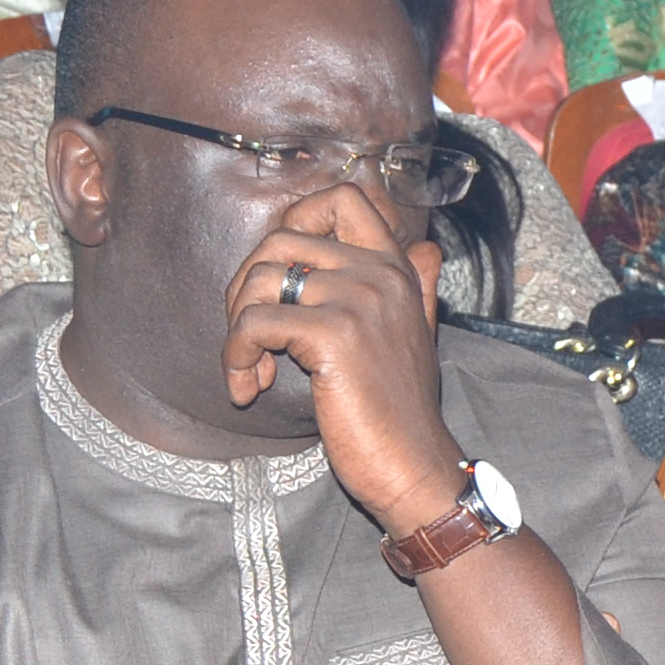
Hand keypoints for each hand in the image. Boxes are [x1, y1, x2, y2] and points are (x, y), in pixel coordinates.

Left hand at [224, 214, 458, 524]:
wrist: (413, 466)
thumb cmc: (402, 411)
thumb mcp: (417, 336)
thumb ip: (418, 287)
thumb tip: (427, 250)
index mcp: (396, 269)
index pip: (342, 199)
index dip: (294, 221)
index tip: (281, 274)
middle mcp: (380, 274)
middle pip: (280, 239)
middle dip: (246, 286)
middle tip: (249, 335)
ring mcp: (359, 300)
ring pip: (262, 279)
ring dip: (237, 325)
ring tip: (250, 367)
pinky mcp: (334, 336)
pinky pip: (255, 324)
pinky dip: (237, 355)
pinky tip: (250, 387)